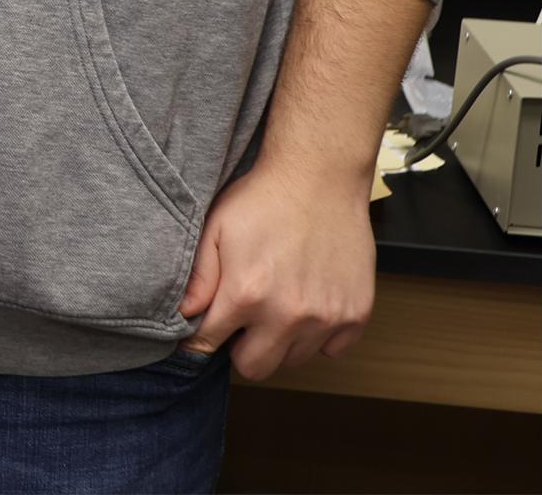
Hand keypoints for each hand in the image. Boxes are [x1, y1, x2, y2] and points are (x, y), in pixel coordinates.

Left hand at [175, 157, 374, 382]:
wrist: (321, 173)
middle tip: (250, 317)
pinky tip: (315, 301)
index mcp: (246, 294)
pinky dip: (323, 334)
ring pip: (294, 359)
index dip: (207, 336)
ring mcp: (326, 316)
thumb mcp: (217, 228)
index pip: (209, 346)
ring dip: (285, 339)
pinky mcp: (356, 313)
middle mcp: (287, 313)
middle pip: (255, 368)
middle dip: (245, 347)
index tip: (215, 325)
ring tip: (284, 300)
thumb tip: (184, 317)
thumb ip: (198, 277)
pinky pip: (334, 349)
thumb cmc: (265, 198)